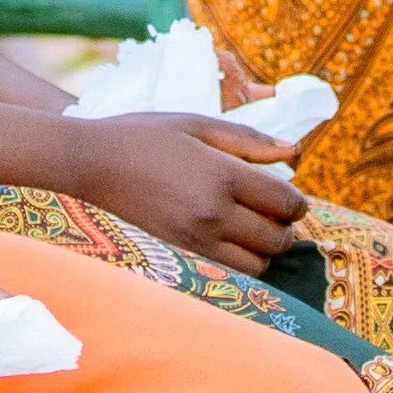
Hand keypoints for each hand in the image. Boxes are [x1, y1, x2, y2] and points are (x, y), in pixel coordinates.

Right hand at [54, 113, 304, 274]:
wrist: (94, 163)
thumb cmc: (147, 134)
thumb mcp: (200, 124)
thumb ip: (250, 140)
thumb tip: (295, 150)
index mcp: (222, 176)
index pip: (285, 202)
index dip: (298, 201)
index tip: (291, 193)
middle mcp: (214, 213)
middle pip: (278, 238)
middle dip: (287, 226)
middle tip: (276, 209)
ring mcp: (198, 236)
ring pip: (260, 263)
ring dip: (268, 247)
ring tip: (257, 225)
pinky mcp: (184, 249)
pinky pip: (233, 267)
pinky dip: (246, 258)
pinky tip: (236, 234)